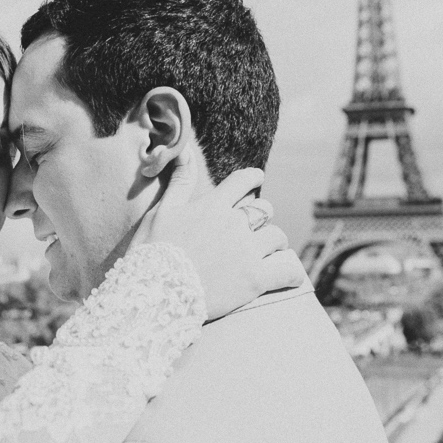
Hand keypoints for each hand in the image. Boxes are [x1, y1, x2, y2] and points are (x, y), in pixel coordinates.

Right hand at [130, 148, 304, 319]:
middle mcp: (234, 224)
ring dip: (274, 243)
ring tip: (269, 252)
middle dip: (262, 215)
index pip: (243, 181)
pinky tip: (290, 276)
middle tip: (256, 226)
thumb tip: (185, 150)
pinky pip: (287, 271)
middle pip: (264, 210)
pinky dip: (291, 273)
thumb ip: (180, 181)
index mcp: (213, 205)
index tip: (258, 178)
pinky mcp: (255, 279)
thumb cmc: (152, 251)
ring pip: (277, 237)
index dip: (253, 178)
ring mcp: (247, 252)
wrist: (155, 292)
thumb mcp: (161, 210)